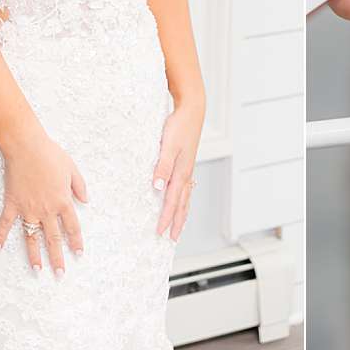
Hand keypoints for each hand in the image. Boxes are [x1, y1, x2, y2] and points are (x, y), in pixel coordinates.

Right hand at [0, 132, 88, 277]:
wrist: (26, 146)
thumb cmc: (50, 155)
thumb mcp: (72, 169)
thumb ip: (79, 187)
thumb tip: (86, 201)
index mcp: (62, 201)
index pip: (72, 227)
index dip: (76, 242)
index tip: (78, 255)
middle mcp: (46, 210)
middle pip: (53, 239)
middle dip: (57, 258)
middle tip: (60, 274)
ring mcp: (28, 209)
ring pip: (31, 237)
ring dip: (34, 255)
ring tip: (37, 270)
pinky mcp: (12, 204)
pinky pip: (5, 224)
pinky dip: (0, 236)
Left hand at [153, 100, 203, 241]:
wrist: (192, 110)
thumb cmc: (179, 126)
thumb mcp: (168, 145)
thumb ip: (162, 166)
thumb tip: (157, 187)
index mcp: (181, 172)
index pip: (172, 201)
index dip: (166, 218)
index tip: (159, 233)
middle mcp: (186, 173)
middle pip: (182, 203)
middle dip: (177, 222)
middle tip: (172, 239)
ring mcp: (188, 168)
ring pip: (186, 197)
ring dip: (182, 213)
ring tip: (179, 226)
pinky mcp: (187, 162)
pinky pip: (187, 187)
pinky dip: (184, 198)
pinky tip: (181, 198)